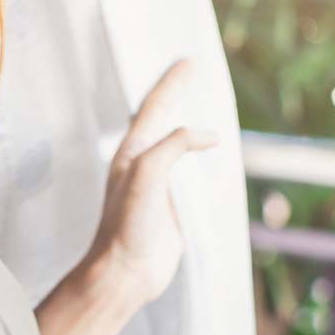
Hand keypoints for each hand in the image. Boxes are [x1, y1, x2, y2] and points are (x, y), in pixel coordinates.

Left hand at [84, 60, 217, 309]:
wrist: (126, 272)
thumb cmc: (128, 225)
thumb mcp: (148, 173)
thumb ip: (173, 145)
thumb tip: (208, 135)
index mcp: (131, 152)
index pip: (153, 107)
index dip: (170, 83)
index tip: (188, 62)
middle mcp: (142, 165)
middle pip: (161, 119)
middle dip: (175, 95)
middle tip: (191, 72)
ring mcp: (156, 186)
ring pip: (175, 145)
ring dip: (188, 124)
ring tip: (202, 107)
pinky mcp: (171, 207)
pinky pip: (189, 173)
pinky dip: (199, 157)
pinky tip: (208, 156)